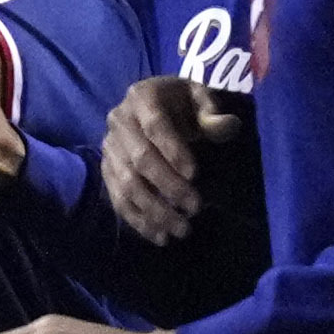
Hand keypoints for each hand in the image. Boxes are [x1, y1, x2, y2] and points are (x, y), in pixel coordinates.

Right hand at [96, 75, 227, 242]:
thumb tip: (226, 125)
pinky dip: (138, 221)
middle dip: (168, 186)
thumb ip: (212, 112)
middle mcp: (119, 121)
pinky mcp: (107, 170)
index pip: (154, 125)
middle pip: (140, 159)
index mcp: (142, 97)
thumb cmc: (182, 104)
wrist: (155, 107)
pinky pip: (118, 199)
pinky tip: (160, 236)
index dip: (173, 150)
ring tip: (181, 229)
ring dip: (154, 211)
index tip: (194, 174)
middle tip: (194, 208)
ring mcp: (109, 148)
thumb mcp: (199, 97)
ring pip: (127, 184)